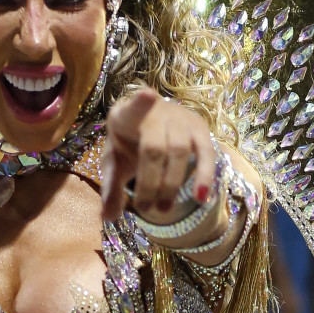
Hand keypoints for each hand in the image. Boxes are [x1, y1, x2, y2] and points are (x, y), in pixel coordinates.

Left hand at [101, 88, 215, 222]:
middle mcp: (156, 112)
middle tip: (146, 209)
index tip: (147, 94)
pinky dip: (204, 175)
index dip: (140, 103)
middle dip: (149, 182)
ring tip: (163, 210)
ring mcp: (180, 118)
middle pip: (154, 147)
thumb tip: (107, 218)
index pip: (134, 108)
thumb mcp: (115, 164)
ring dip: (171, 184)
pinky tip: (201, 197)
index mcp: (127, 115)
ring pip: (179, 151)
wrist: (150, 127)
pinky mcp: (199, 129)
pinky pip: (206, 153)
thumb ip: (111, 188)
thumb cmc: (129, 145)